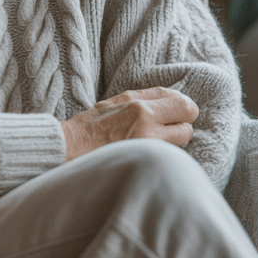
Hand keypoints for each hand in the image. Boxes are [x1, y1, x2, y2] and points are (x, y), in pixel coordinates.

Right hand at [60, 86, 198, 160]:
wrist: (70, 147)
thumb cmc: (91, 126)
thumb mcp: (116, 102)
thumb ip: (144, 100)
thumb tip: (170, 100)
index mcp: (136, 102)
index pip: (178, 99)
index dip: (181, 107)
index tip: (175, 113)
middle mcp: (144, 117)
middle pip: (188, 116)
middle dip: (183, 122)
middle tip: (172, 128)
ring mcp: (147, 140)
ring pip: (184, 136)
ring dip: (177, 139)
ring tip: (160, 142)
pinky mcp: (146, 158)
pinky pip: (171, 152)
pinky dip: (167, 153)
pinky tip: (153, 154)